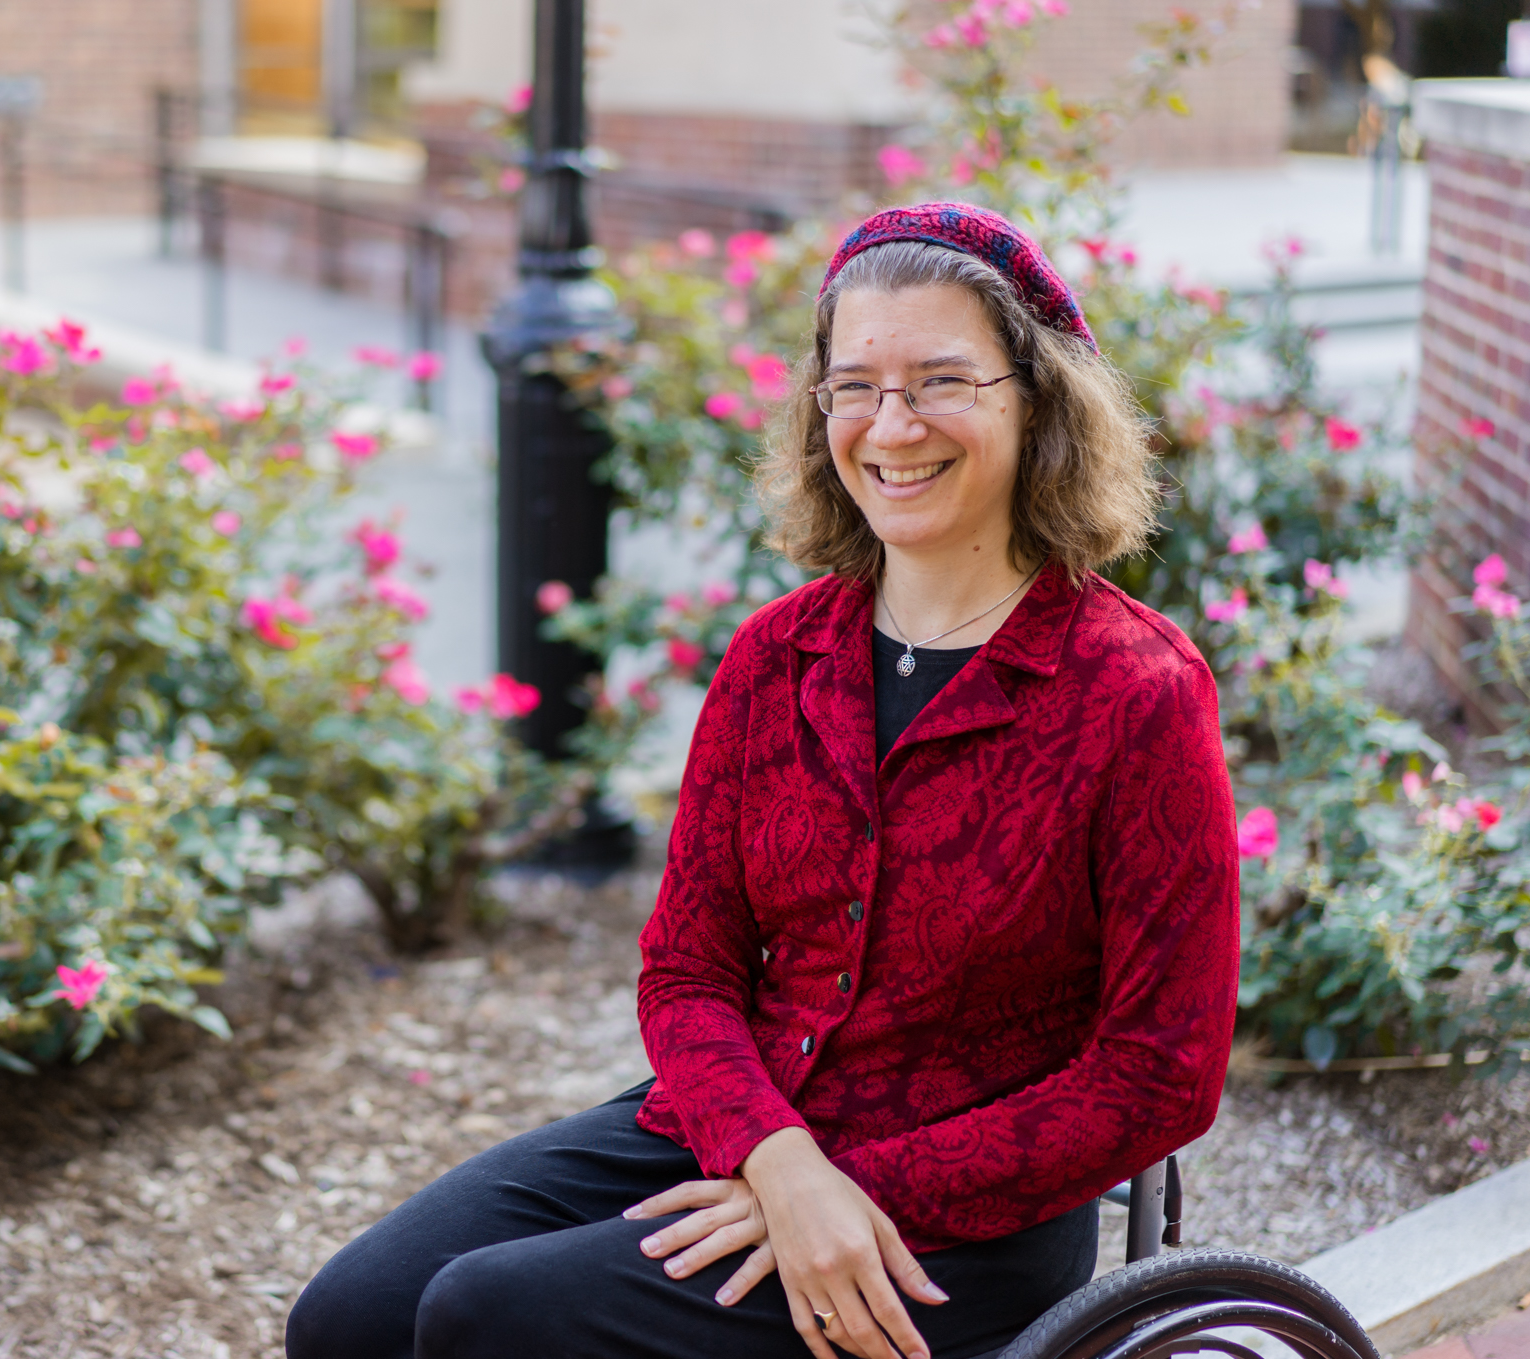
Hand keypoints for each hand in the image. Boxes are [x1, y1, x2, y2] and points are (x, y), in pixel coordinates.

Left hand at [623, 1176, 775, 1300]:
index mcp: (731, 1185)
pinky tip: (722, 1298)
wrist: (822, 1189)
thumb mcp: (749, 1181)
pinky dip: (740, 1281)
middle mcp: (744, 1201)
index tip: (629, 1218)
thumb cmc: (777, 1189)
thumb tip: (684, 1202)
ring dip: (697, 1255)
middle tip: (645, 1249)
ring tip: (671, 1272)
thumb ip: (721, 1190)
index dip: (658, 1204)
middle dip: (672, 1233)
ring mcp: (764, 1223)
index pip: (687, 1191)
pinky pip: (760, 1265)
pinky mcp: (784, 1246)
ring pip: (724, 1239)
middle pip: (701, 1218)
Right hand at [741, 1127, 946, 1358]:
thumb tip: (937, 1299)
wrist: (788, 1174)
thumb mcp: (879, 1222)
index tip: (921, 1356)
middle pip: (863, 1330)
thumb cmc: (838, 1193)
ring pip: (836, 1333)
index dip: (907, 1339)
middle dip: (886, 1354)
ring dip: (860, 1353)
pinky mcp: (788, 1282)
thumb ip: (907, 1266)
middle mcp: (831, 1270)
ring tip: (878, 1357)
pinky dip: (821, 1351)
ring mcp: (806, 1279)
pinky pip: (805, 1328)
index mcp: (859, 1252)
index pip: (889, 1310)